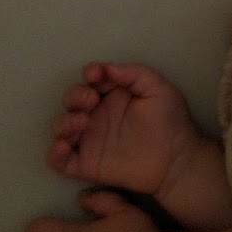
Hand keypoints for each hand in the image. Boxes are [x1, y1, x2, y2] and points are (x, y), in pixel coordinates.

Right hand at [48, 62, 201, 199]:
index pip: (92, 80)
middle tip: (91, 100)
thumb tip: (107, 67)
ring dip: (64, 122)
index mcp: (113, 95)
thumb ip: (135, 74)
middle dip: (76, 96)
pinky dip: (54, 153)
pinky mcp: (86, 164)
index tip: (94, 74)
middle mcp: (97, 115)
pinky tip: (64, 146)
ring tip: (82, 122)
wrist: (177, 159)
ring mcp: (90, 139)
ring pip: (61, 127)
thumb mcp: (158, 89)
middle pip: (72, 100)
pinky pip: (59, 161)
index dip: (90, 73)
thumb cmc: (170, 121)